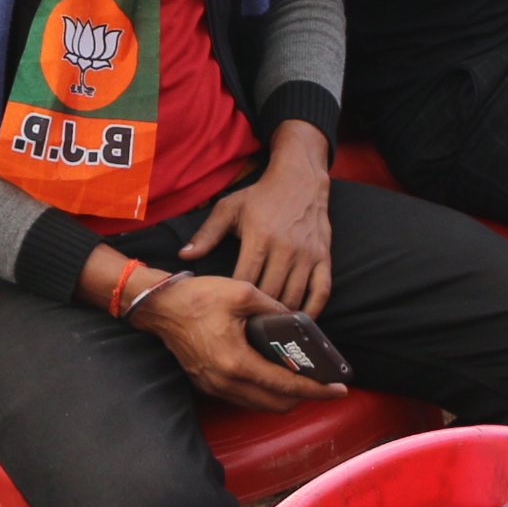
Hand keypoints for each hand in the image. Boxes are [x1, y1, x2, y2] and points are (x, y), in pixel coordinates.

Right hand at [127, 269, 341, 409]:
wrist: (159, 307)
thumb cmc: (197, 297)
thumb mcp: (241, 292)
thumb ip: (273, 307)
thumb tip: (295, 320)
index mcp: (237, 362)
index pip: (286, 385)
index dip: (317, 389)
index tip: (338, 390)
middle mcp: (226, 383)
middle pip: (276, 404)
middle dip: (304, 398)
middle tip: (323, 385)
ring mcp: (215, 387)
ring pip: (260, 405)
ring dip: (283, 397)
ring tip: (303, 380)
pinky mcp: (208, 384)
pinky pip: (244, 398)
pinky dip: (263, 392)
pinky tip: (273, 375)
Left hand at [178, 136, 335, 312]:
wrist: (299, 179)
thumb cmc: (260, 196)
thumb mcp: (229, 209)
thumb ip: (207, 234)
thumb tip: (184, 255)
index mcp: (259, 236)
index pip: (245, 280)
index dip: (236, 299)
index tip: (227, 311)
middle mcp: (285, 247)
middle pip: (270, 293)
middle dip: (257, 313)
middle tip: (246, 326)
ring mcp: (307, 253)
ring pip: (294, 296)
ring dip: (282, 315)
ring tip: (268, 327)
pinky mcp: (324, 256)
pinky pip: (322, 291)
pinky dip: (313, 310)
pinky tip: (300, 321)